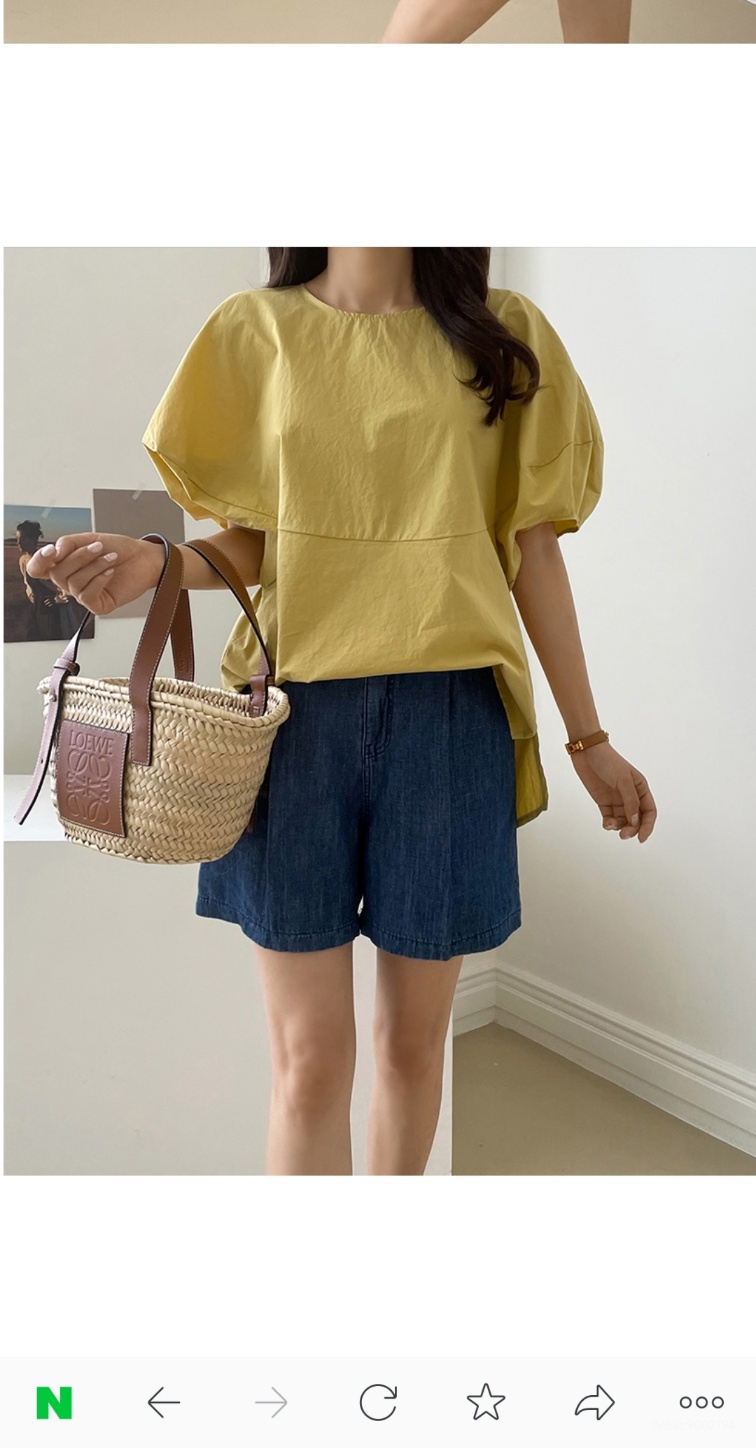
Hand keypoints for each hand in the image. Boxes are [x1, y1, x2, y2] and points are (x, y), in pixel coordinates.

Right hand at [26, 533, 164, 616]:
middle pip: (57, 574)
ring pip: (74, 584)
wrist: (145, 558)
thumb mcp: (90, 539)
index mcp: (65, 564)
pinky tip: (111, 571)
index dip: (39, 561)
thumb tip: (53, 551)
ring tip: (111, 557)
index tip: (52, 551)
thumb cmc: (119, 549)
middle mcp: (71, 581)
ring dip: (94, 566)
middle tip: (99, 547)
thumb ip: (69, 543)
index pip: (38, 569)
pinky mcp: (97, 606)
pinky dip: (99, 580)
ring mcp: (83, 595)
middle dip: (79, 557)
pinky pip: (87, 596)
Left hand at [569, 741, 656, 841]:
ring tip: (610, 824)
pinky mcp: (603, 802)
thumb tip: (635, 821)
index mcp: (640, 788)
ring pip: (622, 821)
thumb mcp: (623, 779)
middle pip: (636, 820)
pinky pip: (610, 818)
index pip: (649, 812)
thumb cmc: (608, 760)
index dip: (647, 826)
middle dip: (632, 829)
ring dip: (619, 827)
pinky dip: (609, 824)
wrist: (586, 751)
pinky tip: (606, 823)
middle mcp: (630, 795)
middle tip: (623, 835)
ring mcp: (617, 799)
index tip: (641, 838)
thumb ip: (630, 801)